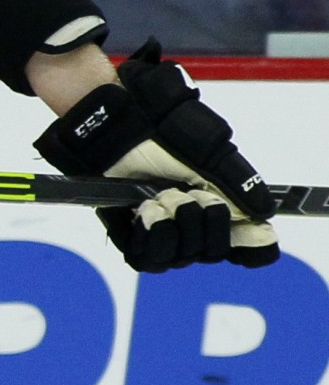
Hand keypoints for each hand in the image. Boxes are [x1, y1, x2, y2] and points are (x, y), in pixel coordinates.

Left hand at [34, 39, 278, 271]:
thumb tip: (264, 216)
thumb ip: (241, 184)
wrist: (120, 126)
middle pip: (211, 253)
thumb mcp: (212, 154)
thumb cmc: (163, 134)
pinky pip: (145, 259)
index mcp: (215, 207)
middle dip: (207, 226)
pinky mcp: (127, 232)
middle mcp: (189, 223)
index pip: (245, 248)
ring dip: (179, 229)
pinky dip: (153, 237)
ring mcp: (159, 229)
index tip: (251, 234)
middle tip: (193, 196)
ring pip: (181, 257)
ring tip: (165, 197)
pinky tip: (148, 213)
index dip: (250, 247)